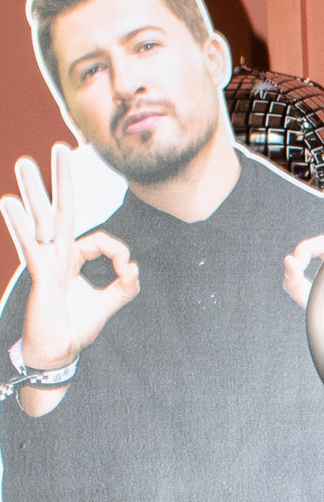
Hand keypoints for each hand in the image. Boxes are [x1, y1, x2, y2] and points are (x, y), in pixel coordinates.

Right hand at [2, 146, 139, 412]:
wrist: (57, 354)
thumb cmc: (75, 329)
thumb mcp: (107, 305)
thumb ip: (124, 285)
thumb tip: (134, 267)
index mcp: (72, 259)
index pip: (99, 240)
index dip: (118, 252)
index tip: (126, 272)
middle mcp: (57, 255)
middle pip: (63, 210)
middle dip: (63, 180)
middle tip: (59, 147)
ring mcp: (46, 262)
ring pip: (41, 220)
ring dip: (33, 191)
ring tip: (23, 163)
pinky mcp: (40, 275)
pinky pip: (30, 245)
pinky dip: (19, 225)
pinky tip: (9, 203)